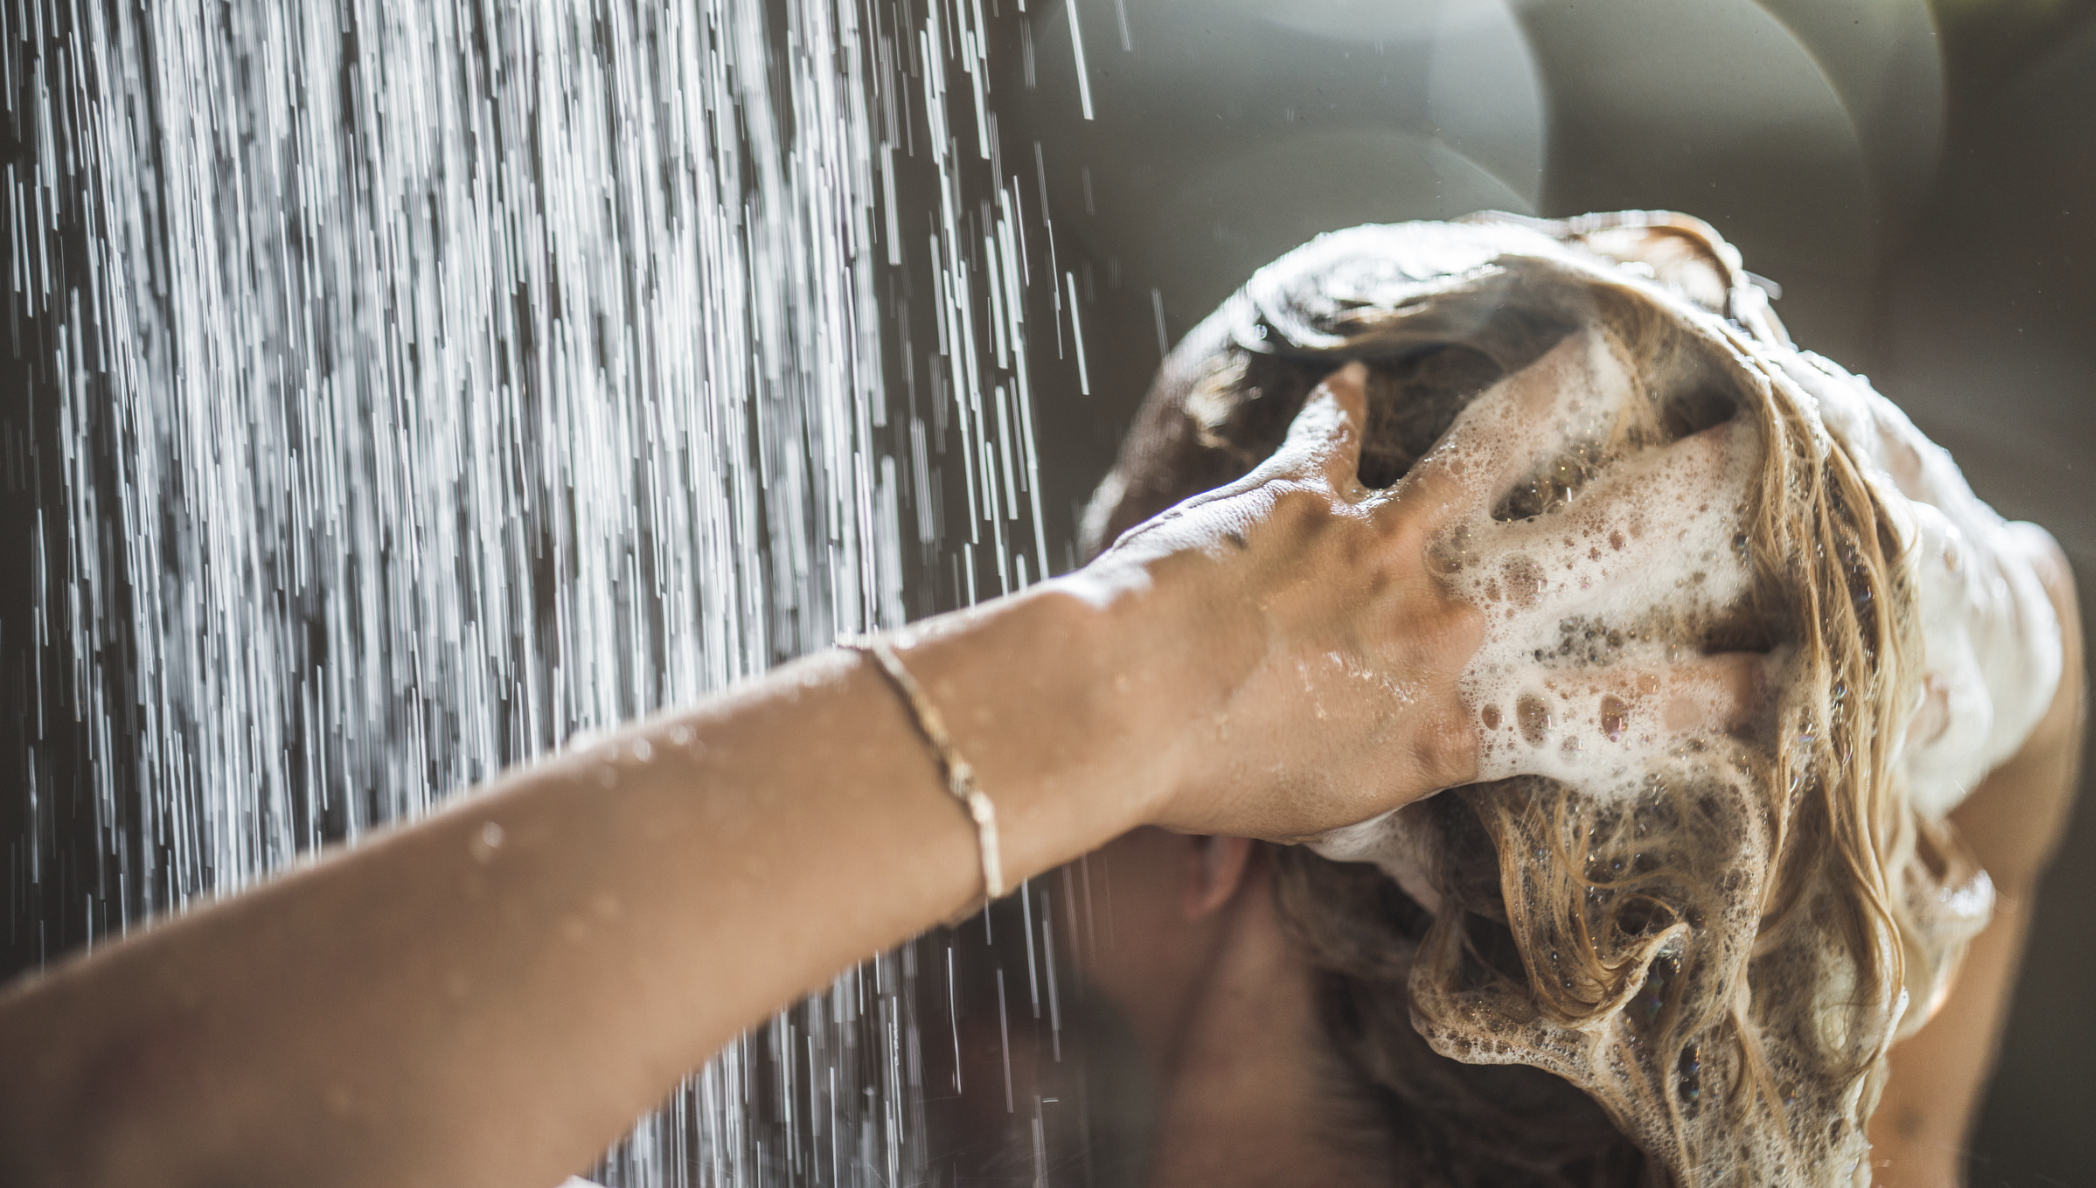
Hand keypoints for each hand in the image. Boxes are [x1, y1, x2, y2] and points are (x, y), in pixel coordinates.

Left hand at [1084, 331, 1771, 844]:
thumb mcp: (1323, 816)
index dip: (1705, 693)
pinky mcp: (1305, 494)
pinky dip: (1336, 408)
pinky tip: (1347, 375)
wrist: (1121, 707)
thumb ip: (1385, 789)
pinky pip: (1331, 433)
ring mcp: (1380, 544)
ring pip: (1493, 450)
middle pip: (1589, 548)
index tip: (1780, 676)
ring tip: (1601, 349)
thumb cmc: (1210, 785)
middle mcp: (1441, 622)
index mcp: (1452, 719)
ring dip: (1551, 396)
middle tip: (1744, 451)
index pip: (1608, 710)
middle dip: (1679, 499)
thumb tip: (1409, 805)